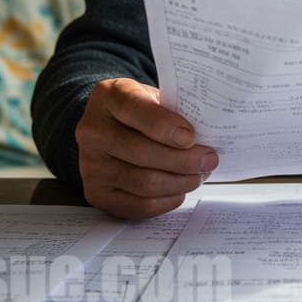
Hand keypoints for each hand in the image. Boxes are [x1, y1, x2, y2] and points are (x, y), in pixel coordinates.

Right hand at [74, 78, 217, 218]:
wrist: (109, 128)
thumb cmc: (141, 111)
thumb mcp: (154, 96)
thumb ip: (175, 109)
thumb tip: (211, 132)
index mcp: (108, 97)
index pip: (134, 109)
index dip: (165, 125)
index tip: (191, 137)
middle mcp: (92, 130)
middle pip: (141, 152)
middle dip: (183, 160)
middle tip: (209, 160)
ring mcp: (90, 165)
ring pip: (142, 182)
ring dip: (179, 182)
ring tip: (199, 175)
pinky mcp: (95, 193)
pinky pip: (136, 205)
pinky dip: (165, 201)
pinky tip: (180, 190)